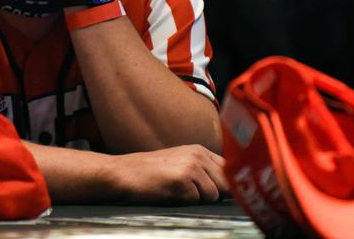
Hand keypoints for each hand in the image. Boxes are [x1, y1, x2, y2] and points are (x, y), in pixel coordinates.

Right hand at [112, 144, 227, 204]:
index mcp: (199, 150)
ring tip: (176, 191)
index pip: (230, 169)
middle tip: (189, 193)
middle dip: (213, 195)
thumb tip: (231, 188)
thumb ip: (204, 171)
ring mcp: (190, 166)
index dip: (229, 185)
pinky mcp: (182, 179)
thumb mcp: (179, 163)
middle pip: (226, 185)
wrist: (122, 173)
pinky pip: (197, 201)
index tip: (219, 193)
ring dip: (196, 200)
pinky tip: (169, 193)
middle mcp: (198, 155)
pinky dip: (184, 202)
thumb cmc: (149, 173)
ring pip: (213, 196)